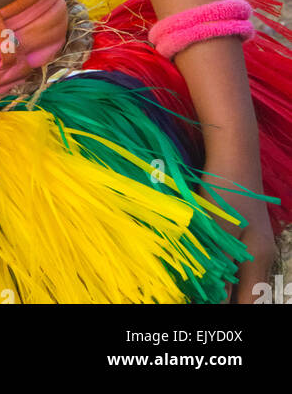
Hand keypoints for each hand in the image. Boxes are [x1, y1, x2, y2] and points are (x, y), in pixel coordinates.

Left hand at [197, 155, 276, 303]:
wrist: (233, 152)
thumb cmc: (224, 191)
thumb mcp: (218, 232)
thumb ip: (218, 268)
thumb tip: (217, 300)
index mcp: (259, 261)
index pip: (252, 303)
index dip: (228, 310)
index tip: (206, 306)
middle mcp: (262, 255)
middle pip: (248, 293)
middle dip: (225, 299)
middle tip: (199, 297)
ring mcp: (255, 242)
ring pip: (242, 277)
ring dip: (223, 286)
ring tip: (200, 287)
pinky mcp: (244, 230)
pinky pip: (237, 261)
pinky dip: (223, 269)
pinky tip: (206, 266)